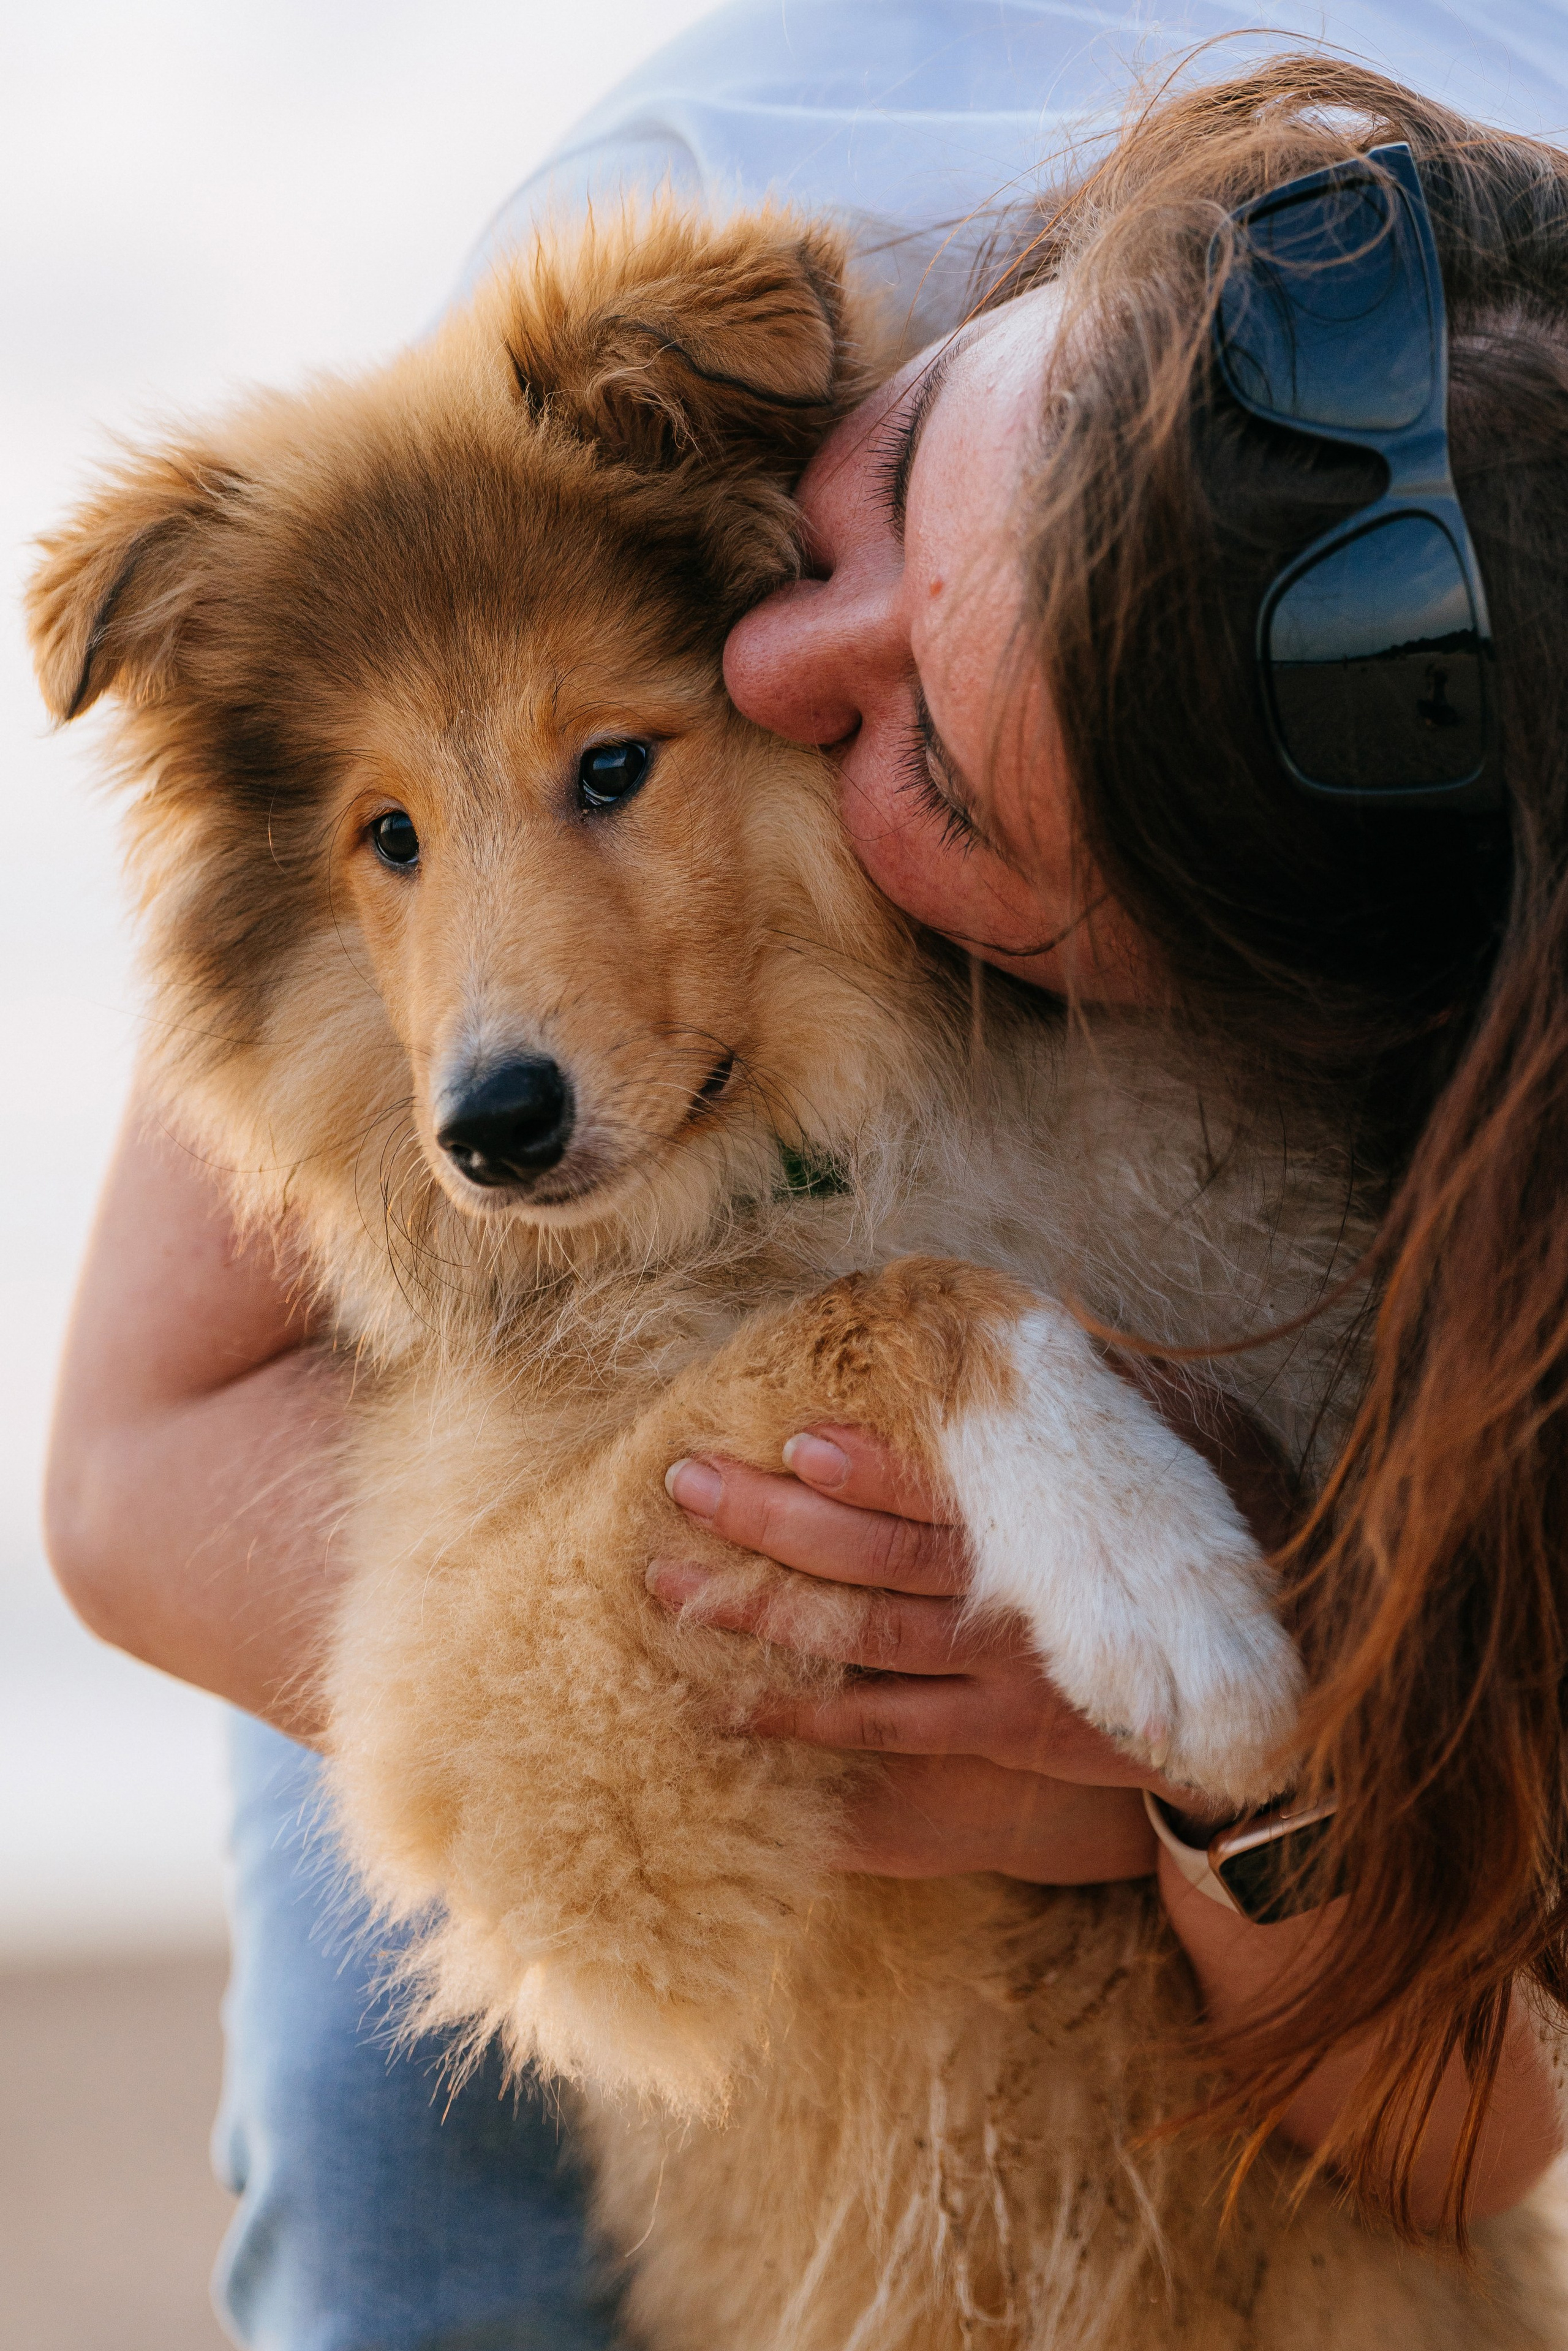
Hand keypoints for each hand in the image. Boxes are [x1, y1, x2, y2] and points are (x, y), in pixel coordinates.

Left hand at [650, 1421, 1209, 1881]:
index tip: (794, 1435)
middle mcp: (1014, 1608)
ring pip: (860, 1646)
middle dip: (773, 1522)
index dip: (869, 1470)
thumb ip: (1106, 1401)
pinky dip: (801, 1719)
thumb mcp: (1180, 1461)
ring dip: (760, 1614)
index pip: (945, 1495)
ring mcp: (998, 1681)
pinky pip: (882, 1731)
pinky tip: (724, 1705)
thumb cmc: (1209, 1559)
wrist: (1264, 1708)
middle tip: (685, 1481)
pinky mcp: (992, 1738)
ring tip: (669, 1585)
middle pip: (875, 1565)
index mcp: (1050, 1534)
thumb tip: (1033, 1320)